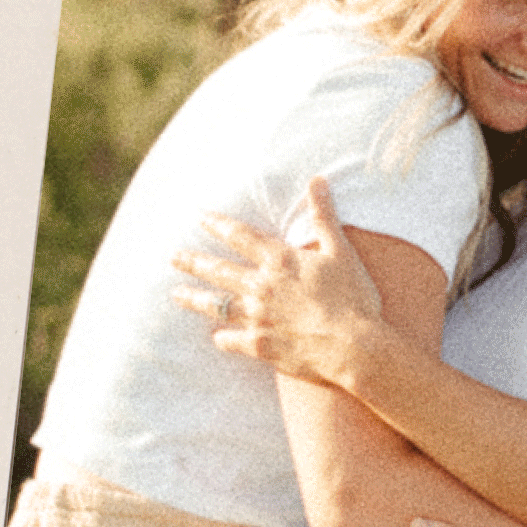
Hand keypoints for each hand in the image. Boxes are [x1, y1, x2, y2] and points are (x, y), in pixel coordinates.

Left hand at [171, 177, 385, 383]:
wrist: (353, 346)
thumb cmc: (352, 297)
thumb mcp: (341, 251)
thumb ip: (324, 216)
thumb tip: (317, 180)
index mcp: (279, 260)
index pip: (240, 235)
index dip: (218, 224)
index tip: (199, 216)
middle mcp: (261, 286)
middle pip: (218, 269)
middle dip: (193, 261)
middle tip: (173, 257)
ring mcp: (257, 317)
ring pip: (216, 304)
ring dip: (194, 298)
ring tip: (176, 294)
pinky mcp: (260, 345)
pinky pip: (231, 340)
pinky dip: (223, 338)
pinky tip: (216, 337)